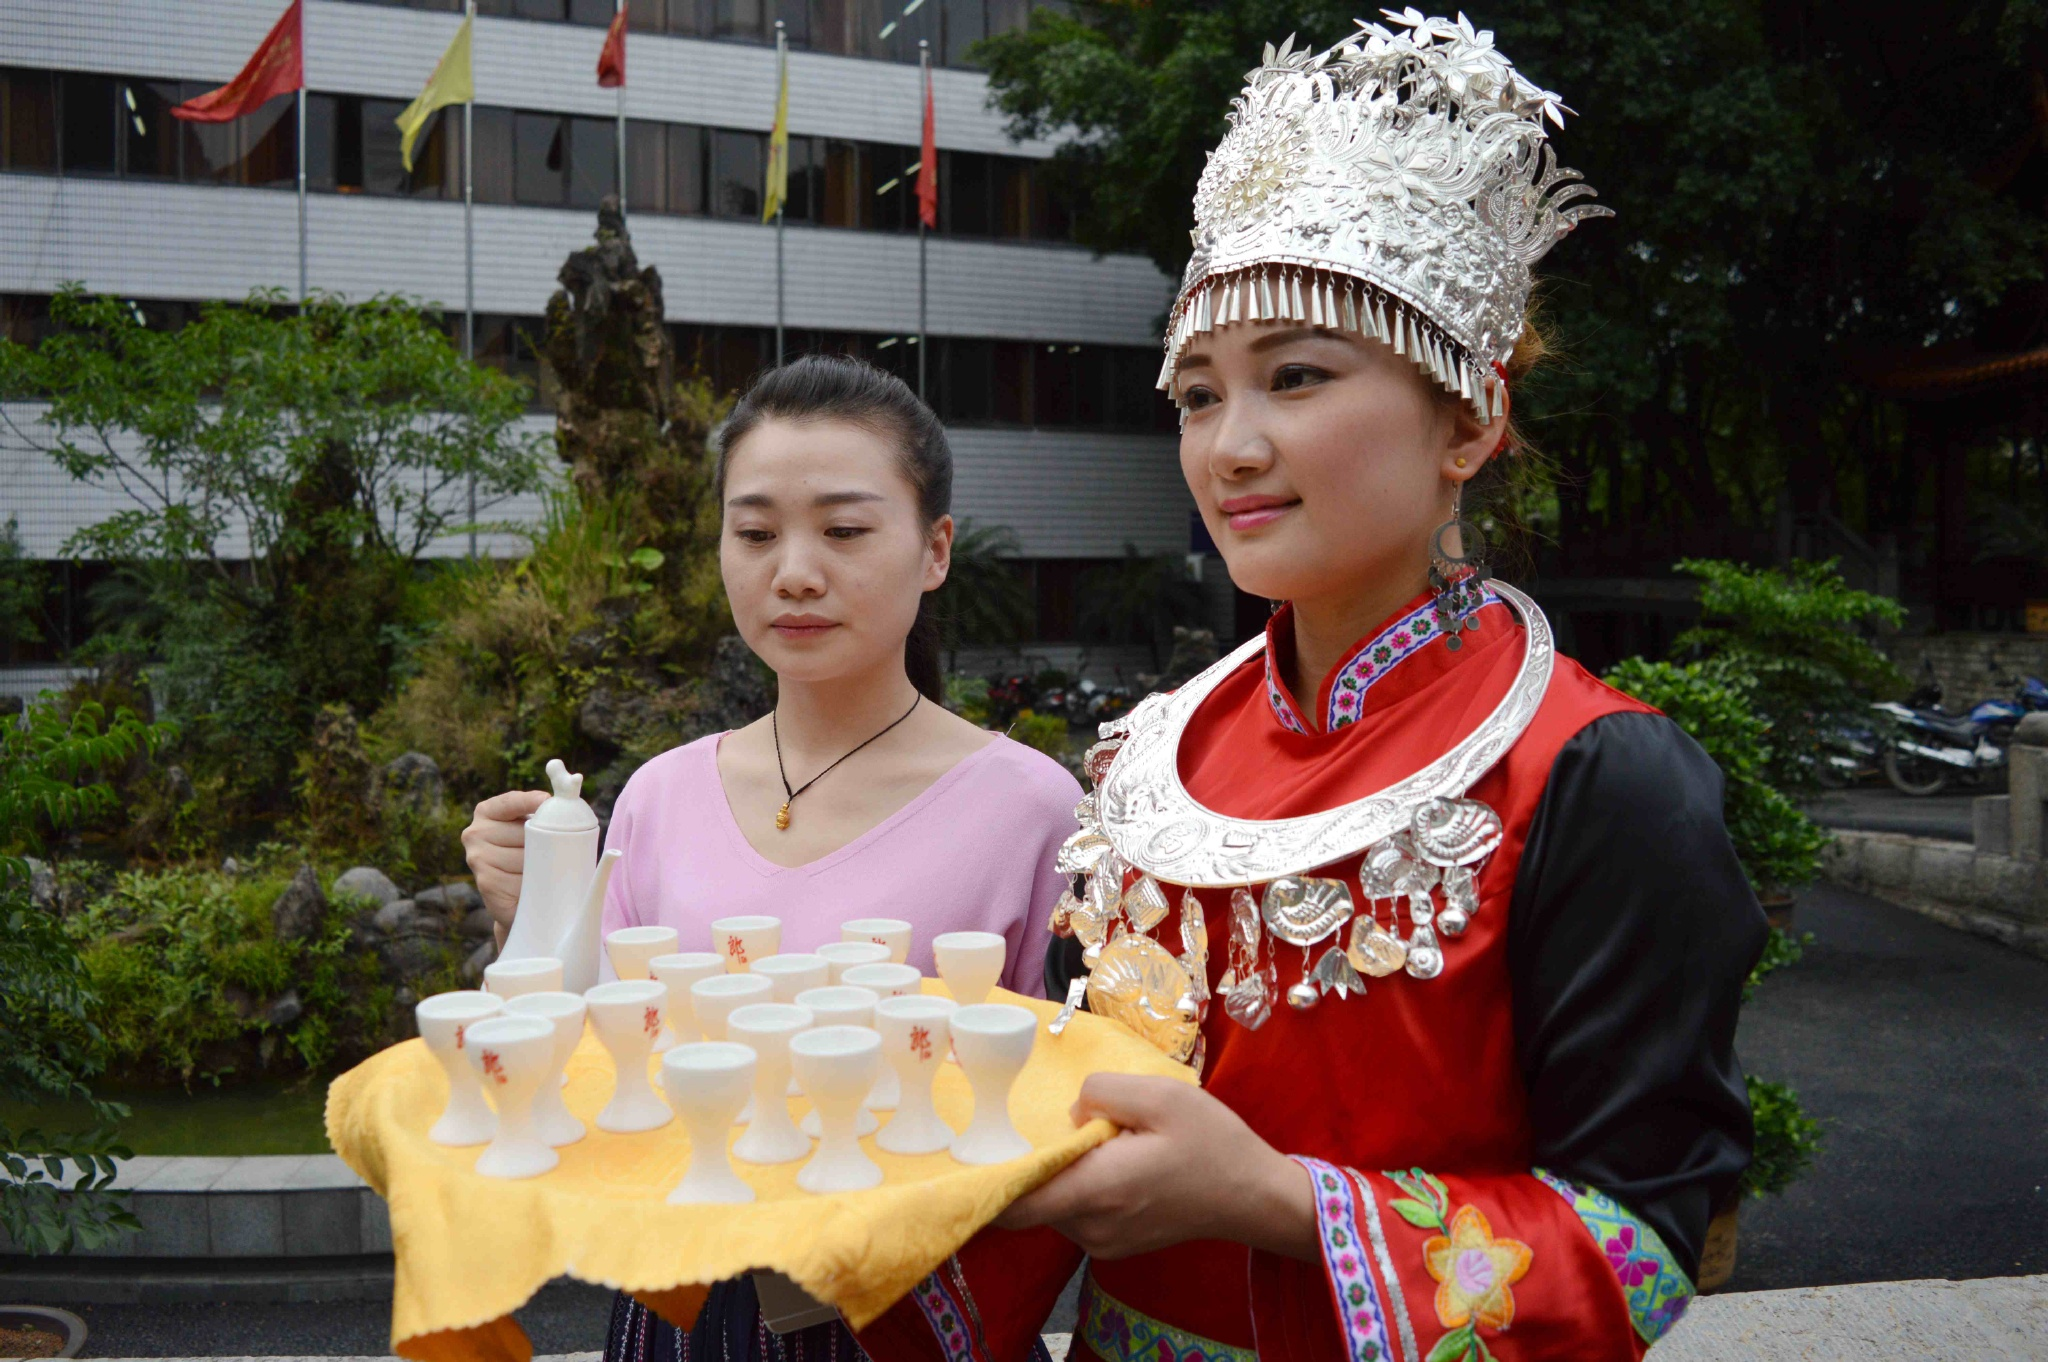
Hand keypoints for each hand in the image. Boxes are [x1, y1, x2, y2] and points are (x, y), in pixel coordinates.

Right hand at [461, 790, 547, 946]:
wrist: (520, 899)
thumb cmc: (531, 857)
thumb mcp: (532, 830)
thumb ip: (539, 816)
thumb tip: (556, 808)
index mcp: (487, 812)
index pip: (510, 802)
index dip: (530, 801)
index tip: (546, 800)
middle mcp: (475, 833)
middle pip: (525, 832)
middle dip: (545, 844)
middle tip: (552, 854)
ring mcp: (477, 858)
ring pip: (525, 857)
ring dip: (541, 867)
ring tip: (539, 873)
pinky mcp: (486, 882)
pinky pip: (521, 879)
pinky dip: (534, 884)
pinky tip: (531, 887)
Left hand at [994, 1074, 1316, 1261]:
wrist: (1254, 1196)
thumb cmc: (1211, 1144)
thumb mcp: (1159, 1095)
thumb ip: (1102, 1092)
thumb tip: (1070, 1112)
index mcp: (1096, 1190)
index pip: (1014, 1203)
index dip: (984, 1181)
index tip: (969, 1151)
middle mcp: (1090, 1227)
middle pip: (1031, 1201)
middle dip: (1029, 1163)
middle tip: (1034, 1123)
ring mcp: (1102, 1242)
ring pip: (1054, 1205)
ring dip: (1059, 1173)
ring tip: (1090, 1136)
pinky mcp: (1115, 1244)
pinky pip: (1077, 1213)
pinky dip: (1078, 1186)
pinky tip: (1107, 1158)